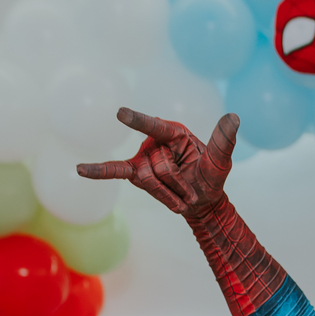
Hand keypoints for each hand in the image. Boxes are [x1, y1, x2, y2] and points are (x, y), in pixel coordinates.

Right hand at [76, 108, 238, 218]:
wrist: (203, 200)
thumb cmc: (211, 176)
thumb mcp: (220, 161)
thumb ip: (223, 141)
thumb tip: (233, 118)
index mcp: (174, 133)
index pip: (155, 127)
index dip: (138, 121)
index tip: (121, 115)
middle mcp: (155, 141)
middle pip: (157, 167)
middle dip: (176, 186)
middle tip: (190, 190)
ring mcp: (143, 157)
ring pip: (148, 181)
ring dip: (168, 196)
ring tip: (180, 197)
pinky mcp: (135, 173)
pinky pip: (115, 170)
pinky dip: (98, 171)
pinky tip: (80, 170)